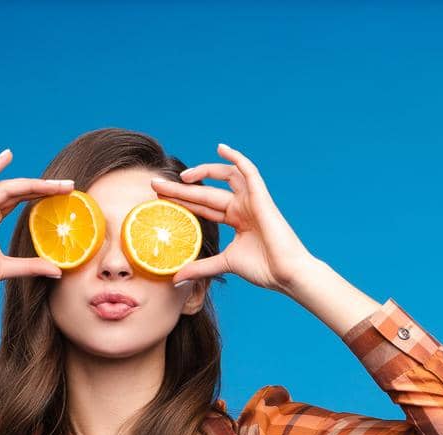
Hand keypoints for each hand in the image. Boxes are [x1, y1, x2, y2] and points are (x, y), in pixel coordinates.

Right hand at [0, 148, 73, 303]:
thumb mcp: (5, 269)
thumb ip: (30, 266)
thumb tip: (58, 271)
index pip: (22, 202)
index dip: (43, 196)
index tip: (68, 196)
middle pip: (20, 192)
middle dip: (45, 189)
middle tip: (71, 186)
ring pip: (9, 189)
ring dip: (33, 184)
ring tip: (57, 183)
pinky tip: (7, 156)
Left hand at [149, 144, 315, 292]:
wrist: (286, 274)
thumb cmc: (264, 269)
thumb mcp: (225, 264)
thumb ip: (201, 268)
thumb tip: (176, 279)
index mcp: (236, 220)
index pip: (202, 206)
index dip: (182, 200)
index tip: (159, 197)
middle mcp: (242, 207)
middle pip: (206, 192)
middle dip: (180, 189)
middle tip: (155, 184)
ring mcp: (252, 200)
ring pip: (225, 176)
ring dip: (204, 171)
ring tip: (182, 176)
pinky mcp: (261, 197)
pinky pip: (249, 170)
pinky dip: (236, 157)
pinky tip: (220, 147)